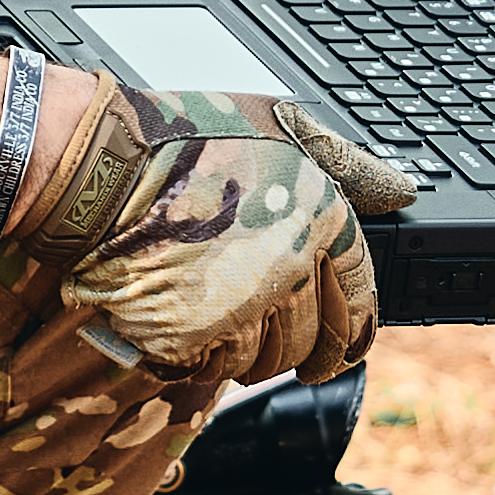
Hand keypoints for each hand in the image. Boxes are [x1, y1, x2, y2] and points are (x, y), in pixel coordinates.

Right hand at [16, 80, 405, 387]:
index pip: (360, 294)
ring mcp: (236, 308)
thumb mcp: (277, 125)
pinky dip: (195, 356)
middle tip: (277, 344)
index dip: (359, 324)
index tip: (351, 344)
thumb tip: (398, 189)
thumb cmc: (179, 138)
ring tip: (214, 317)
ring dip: (245, 351)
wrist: (96, 167)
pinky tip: (177, 322)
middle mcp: (286, 269)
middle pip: (311, 338)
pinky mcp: (187, 339)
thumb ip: (343, 162)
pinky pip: (207, 369)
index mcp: (317, 218)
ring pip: (261, 361)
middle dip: (298, 346)